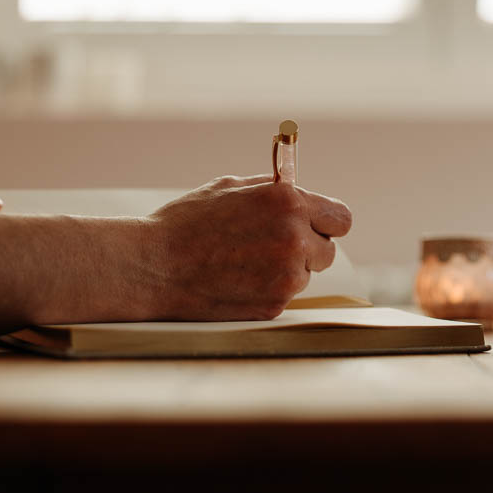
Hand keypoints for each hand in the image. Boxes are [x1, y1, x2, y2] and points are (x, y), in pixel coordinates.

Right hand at [142, 176, 352, 320]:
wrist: (151, 266)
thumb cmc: (186, 223)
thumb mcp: (231, 188)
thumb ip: (274, 191)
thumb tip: (301, 194)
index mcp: (288, 202)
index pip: (341, 218)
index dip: (328, 224)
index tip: (319, 227)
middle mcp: (294, 237)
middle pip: (327, 251)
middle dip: (307, 249)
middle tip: (273, 247)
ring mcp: (287, 275)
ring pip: (305, 275)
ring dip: (284, 270)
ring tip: (243, 263)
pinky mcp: (274, 304)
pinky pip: (284, 295)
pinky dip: (267, 290)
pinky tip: (235, 280)